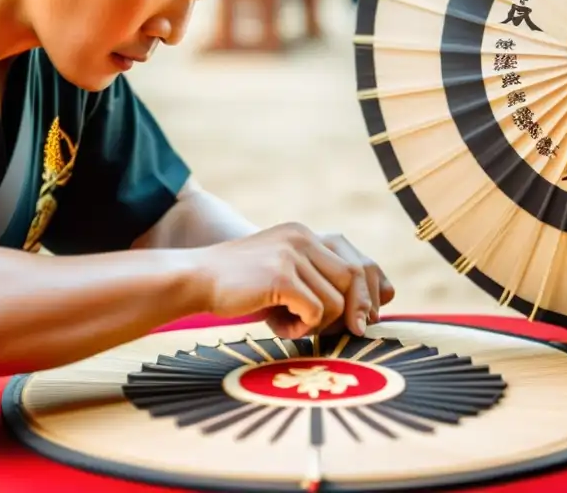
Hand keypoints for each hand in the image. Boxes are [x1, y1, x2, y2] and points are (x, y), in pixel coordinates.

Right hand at [194, 223, 393, 338]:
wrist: (196, 279)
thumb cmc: (239, 285)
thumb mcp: (281, 273)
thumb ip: (315, 280)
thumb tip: (363, 312)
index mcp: (303, 234)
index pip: (358, 261)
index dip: (371, 292)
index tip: (366, 318)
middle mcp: (301, 238)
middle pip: (355, 278)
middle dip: (356, 310)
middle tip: (347, 333)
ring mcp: (291, 255)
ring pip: (337, 300)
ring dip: (320, 324)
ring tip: (292, 326)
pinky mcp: (281, 276)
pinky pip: (316, 312)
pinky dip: (302, 328)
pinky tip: (280, 327)